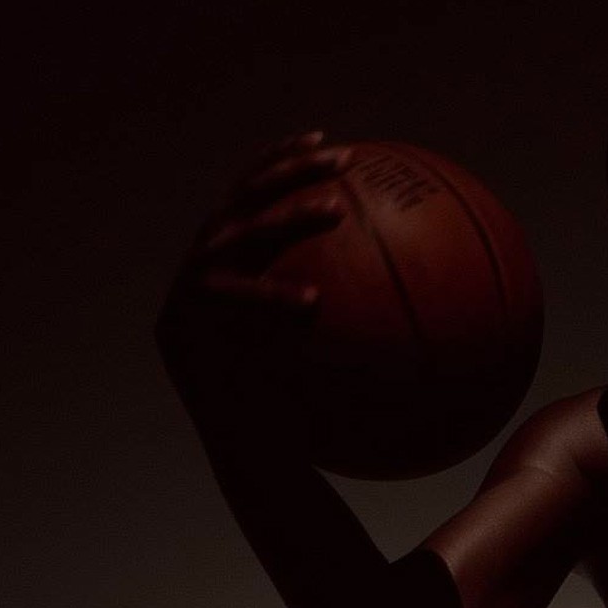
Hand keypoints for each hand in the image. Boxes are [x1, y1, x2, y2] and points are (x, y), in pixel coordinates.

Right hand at [153, 129, 351, 445]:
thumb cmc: (309, 413)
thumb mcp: (344, 351)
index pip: (251, 199)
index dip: (284, 163)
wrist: (254, 462)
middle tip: (342, 162)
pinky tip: (312, 303)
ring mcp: (181, 301)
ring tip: (333, 211)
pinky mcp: (174, 334)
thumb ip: (362, 309)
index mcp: (230, 269)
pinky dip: (267, 299)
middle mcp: (199, 275)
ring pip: (229, 240)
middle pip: (238, 202)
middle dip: (287, 172)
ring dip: (282, 220)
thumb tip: (433, 281)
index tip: (333, 145)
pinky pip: (226, 304)